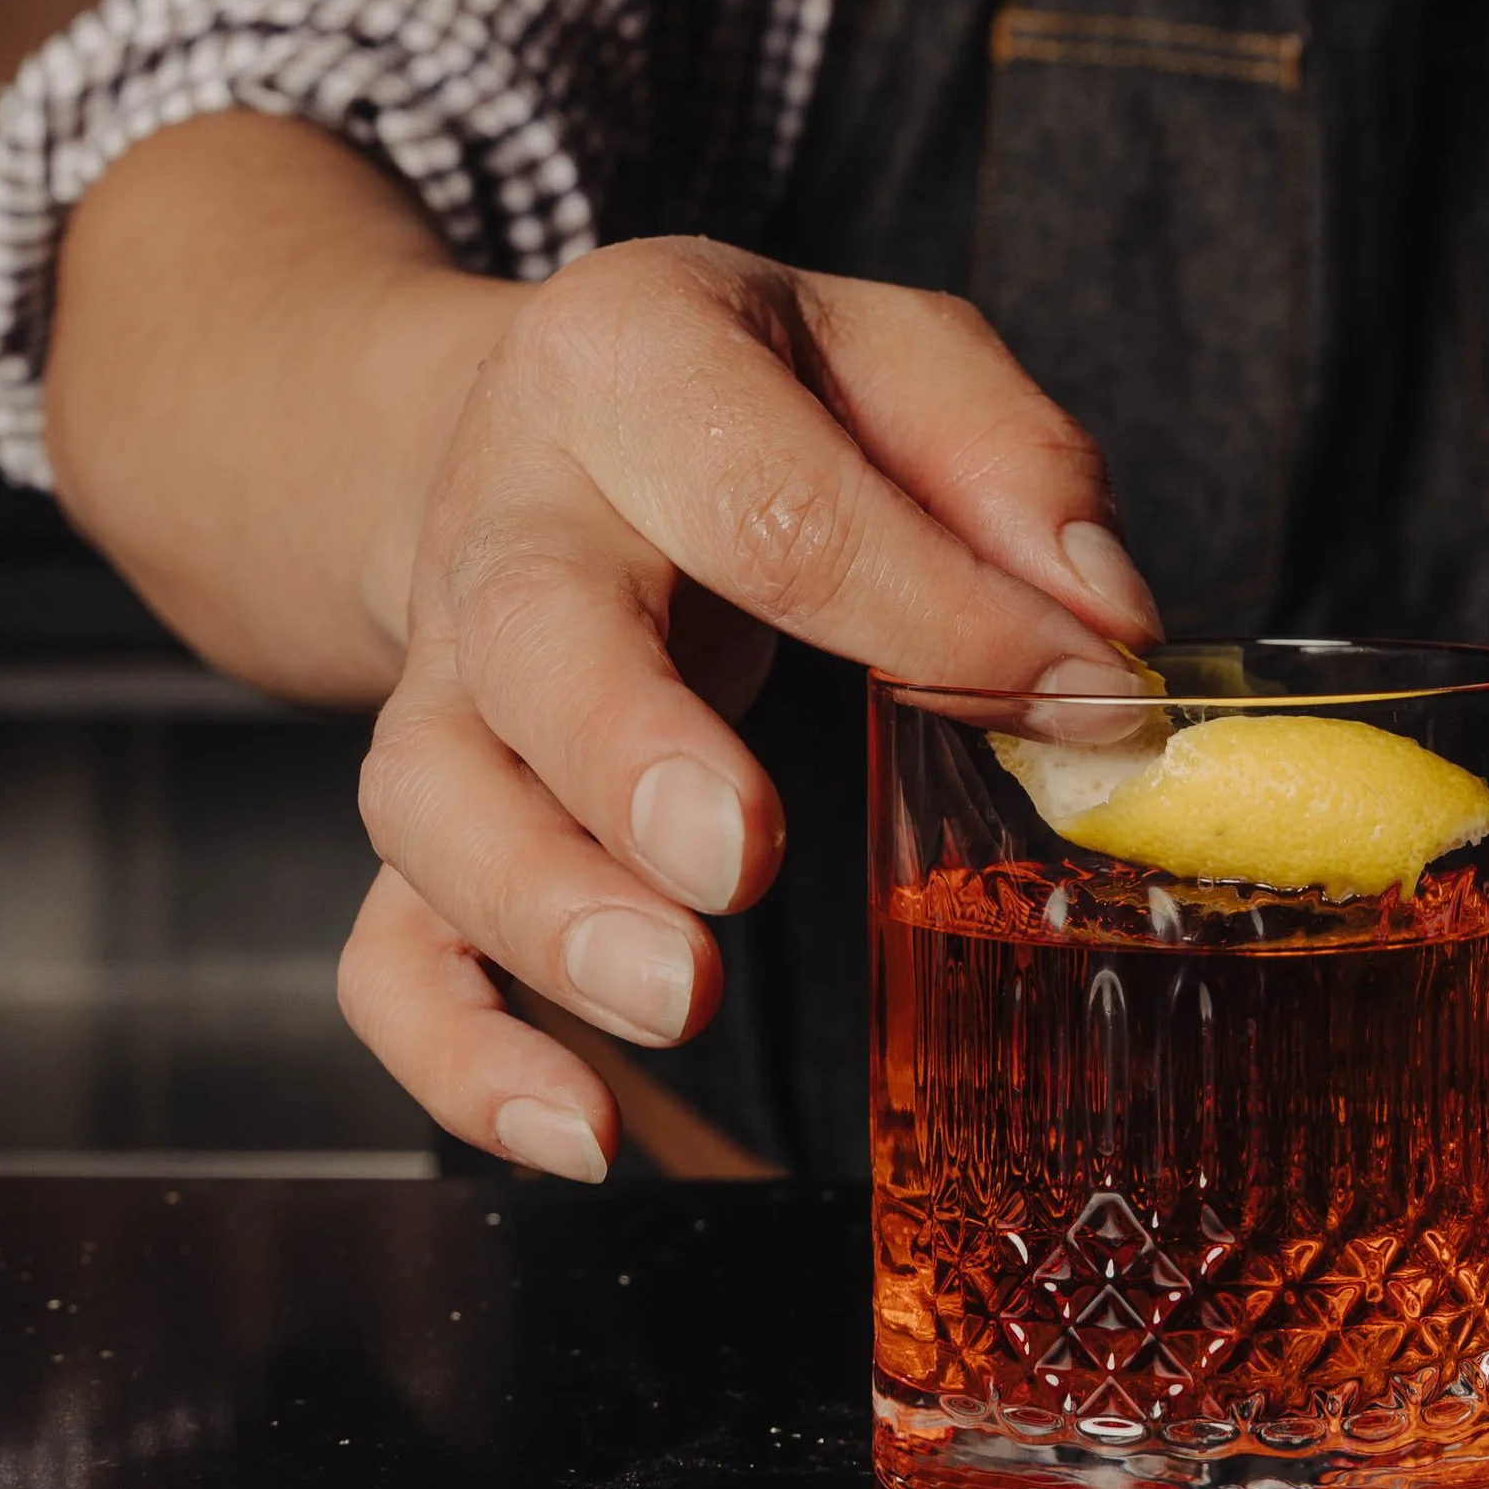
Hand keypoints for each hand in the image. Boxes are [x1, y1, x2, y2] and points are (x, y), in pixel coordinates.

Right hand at [339, 239, 1157, 1174]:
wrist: (531, 418)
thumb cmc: (749, 401)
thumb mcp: (890, 354)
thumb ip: (1009, 461)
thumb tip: (1101, 621)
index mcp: (631, 359)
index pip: (774, 501)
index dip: (941, 614)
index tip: (1089, 701)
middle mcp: (508, 516)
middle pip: (534, 638)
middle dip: (633, 757)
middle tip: (739, 859)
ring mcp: (446, 676)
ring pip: (435, 798)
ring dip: (546, 915)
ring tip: (677, 1002)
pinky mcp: (427, 810)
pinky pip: (386, 947)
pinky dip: (458, 1055)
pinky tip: (574, 1134)